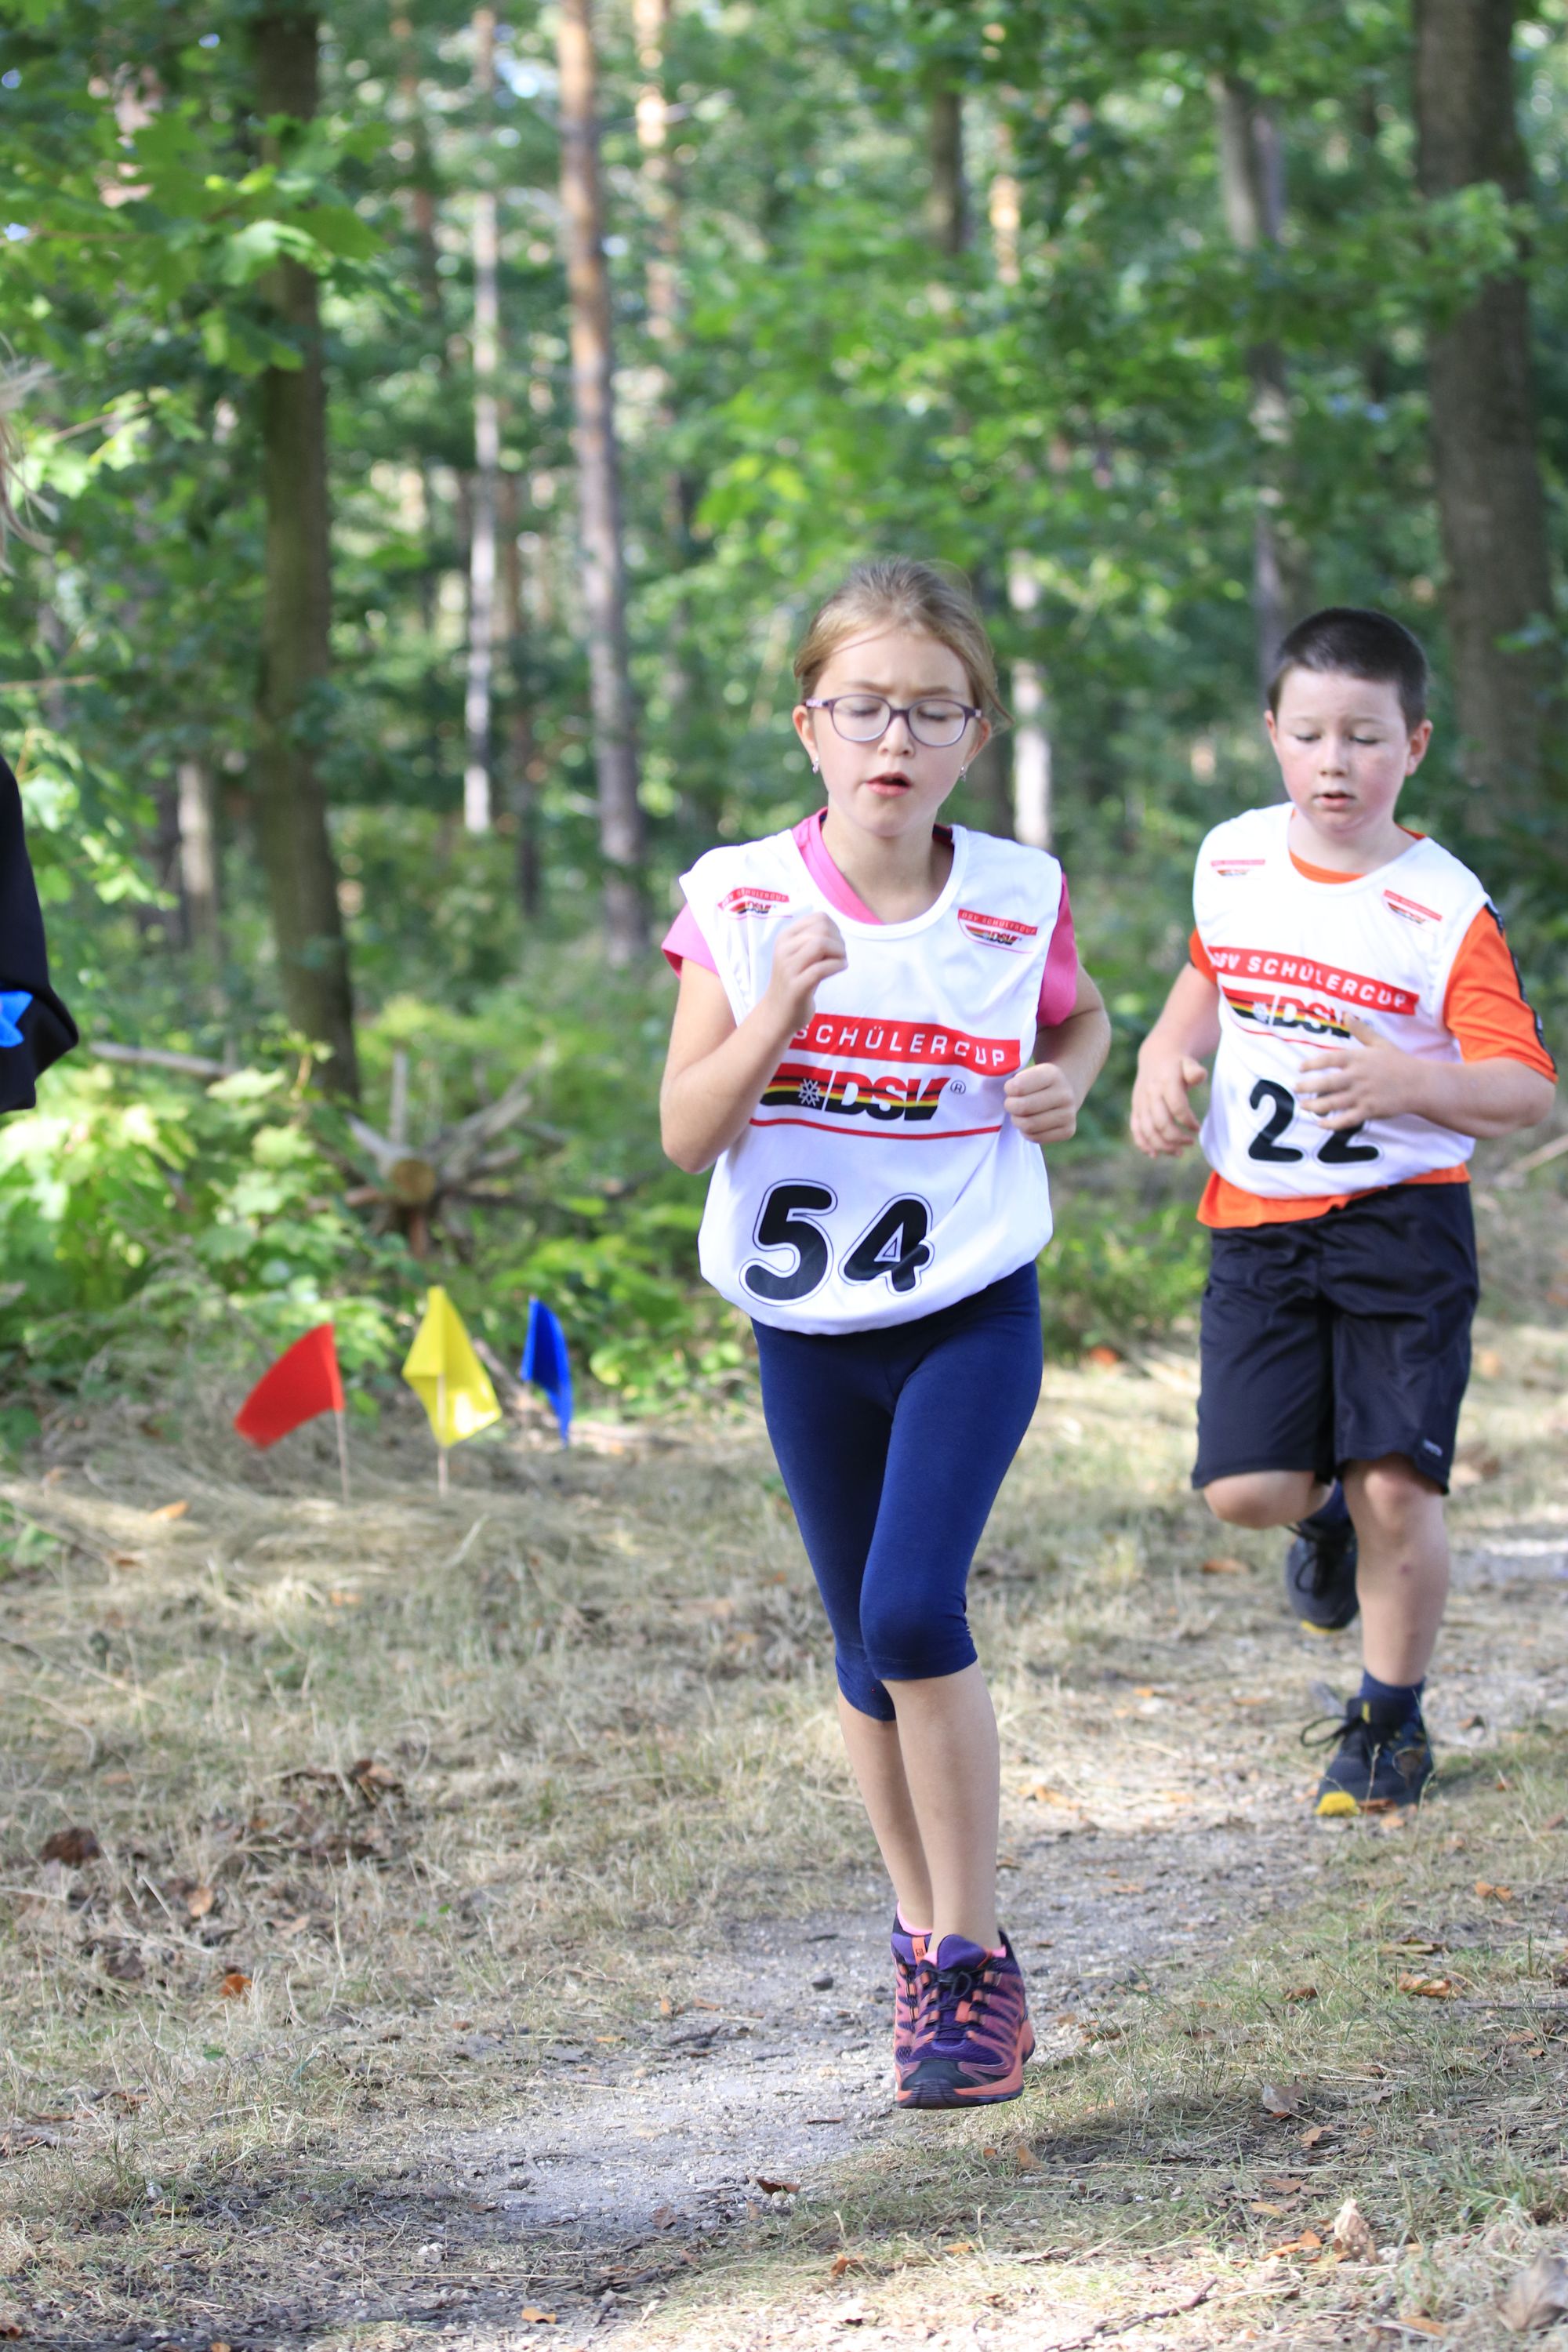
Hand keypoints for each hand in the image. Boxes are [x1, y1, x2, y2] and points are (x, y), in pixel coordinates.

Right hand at [761, 912, 847, 1033]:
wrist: (777, 1013)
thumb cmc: (794, 981)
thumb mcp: (799, 955)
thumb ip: (813, 940)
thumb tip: (834, 928)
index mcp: (785, 937)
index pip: (818, 918)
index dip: (835, 929)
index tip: (836, 944)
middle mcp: (784, 949)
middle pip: (822, 930)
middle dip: (839, 941)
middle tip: (840, 955)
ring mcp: (788, 968)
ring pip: (820, 944)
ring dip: (839, 952)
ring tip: (841, 962)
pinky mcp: (796, 987)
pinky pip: (821, 968)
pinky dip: (837, 965)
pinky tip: (841, 968)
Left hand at [1004, 1059, 1078, 1143]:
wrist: (1065, 1092)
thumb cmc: (1037, 1082)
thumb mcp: (1029, 1071)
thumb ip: (1013, 1079)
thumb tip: (999, 1092)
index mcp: (1053, 1074)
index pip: (1018, 1087)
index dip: (1008, 1089)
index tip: (1010, 1089)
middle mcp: (1065, 1094)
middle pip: (1022, 1107)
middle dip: (1010, 1106)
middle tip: (1011, 1104)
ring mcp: (1069, 1114)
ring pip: (1028, 1125)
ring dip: (1017, 1120)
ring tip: (1018, 1114)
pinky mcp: (1068, 1131)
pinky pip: (1036, 1137)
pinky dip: (1026, 1132)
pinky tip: (1029, 1123)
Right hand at [1130, 1049, 1207, 1157]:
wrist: (1156, 1057)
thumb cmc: (1178, 1064)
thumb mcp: (1189, 1062)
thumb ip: (1195, 1070)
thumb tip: (1199, 1076)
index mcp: (1165, 1082)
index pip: (1177, 1107)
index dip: (1188, 1121)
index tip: (1197, 1128)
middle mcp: (1151, 1094)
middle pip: (1161, 1123)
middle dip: (1177, 1138)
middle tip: (1190, 1143)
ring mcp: (1141, 1102)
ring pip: (1148, 1130)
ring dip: (1163, 1146)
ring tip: (1178, 1152)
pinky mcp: (1136, 1109)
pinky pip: (1136, 1130)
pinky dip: (1143, 1144)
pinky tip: (1155, 1154)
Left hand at [1297, 1011, 1421, 1128]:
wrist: (1421, 1084)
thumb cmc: (1399, 1062)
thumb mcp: (1380, 1043)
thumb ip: (1361, 1031)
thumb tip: (1346, 1015)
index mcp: (1359, 1058)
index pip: (1329, 1059)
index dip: (1312, 1063)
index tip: (1300, 1068)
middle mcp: (1358, 1076)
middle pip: (1325, 1082)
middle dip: (1307, 1086)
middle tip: (1295, 1088)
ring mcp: (1363, 1094)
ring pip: (1332, 1102)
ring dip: (1314, 1105)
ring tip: (1303, 1105)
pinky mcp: (1370, 1110)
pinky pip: (1346, 1119)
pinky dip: (1332, 1123)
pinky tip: (1321, 1123)